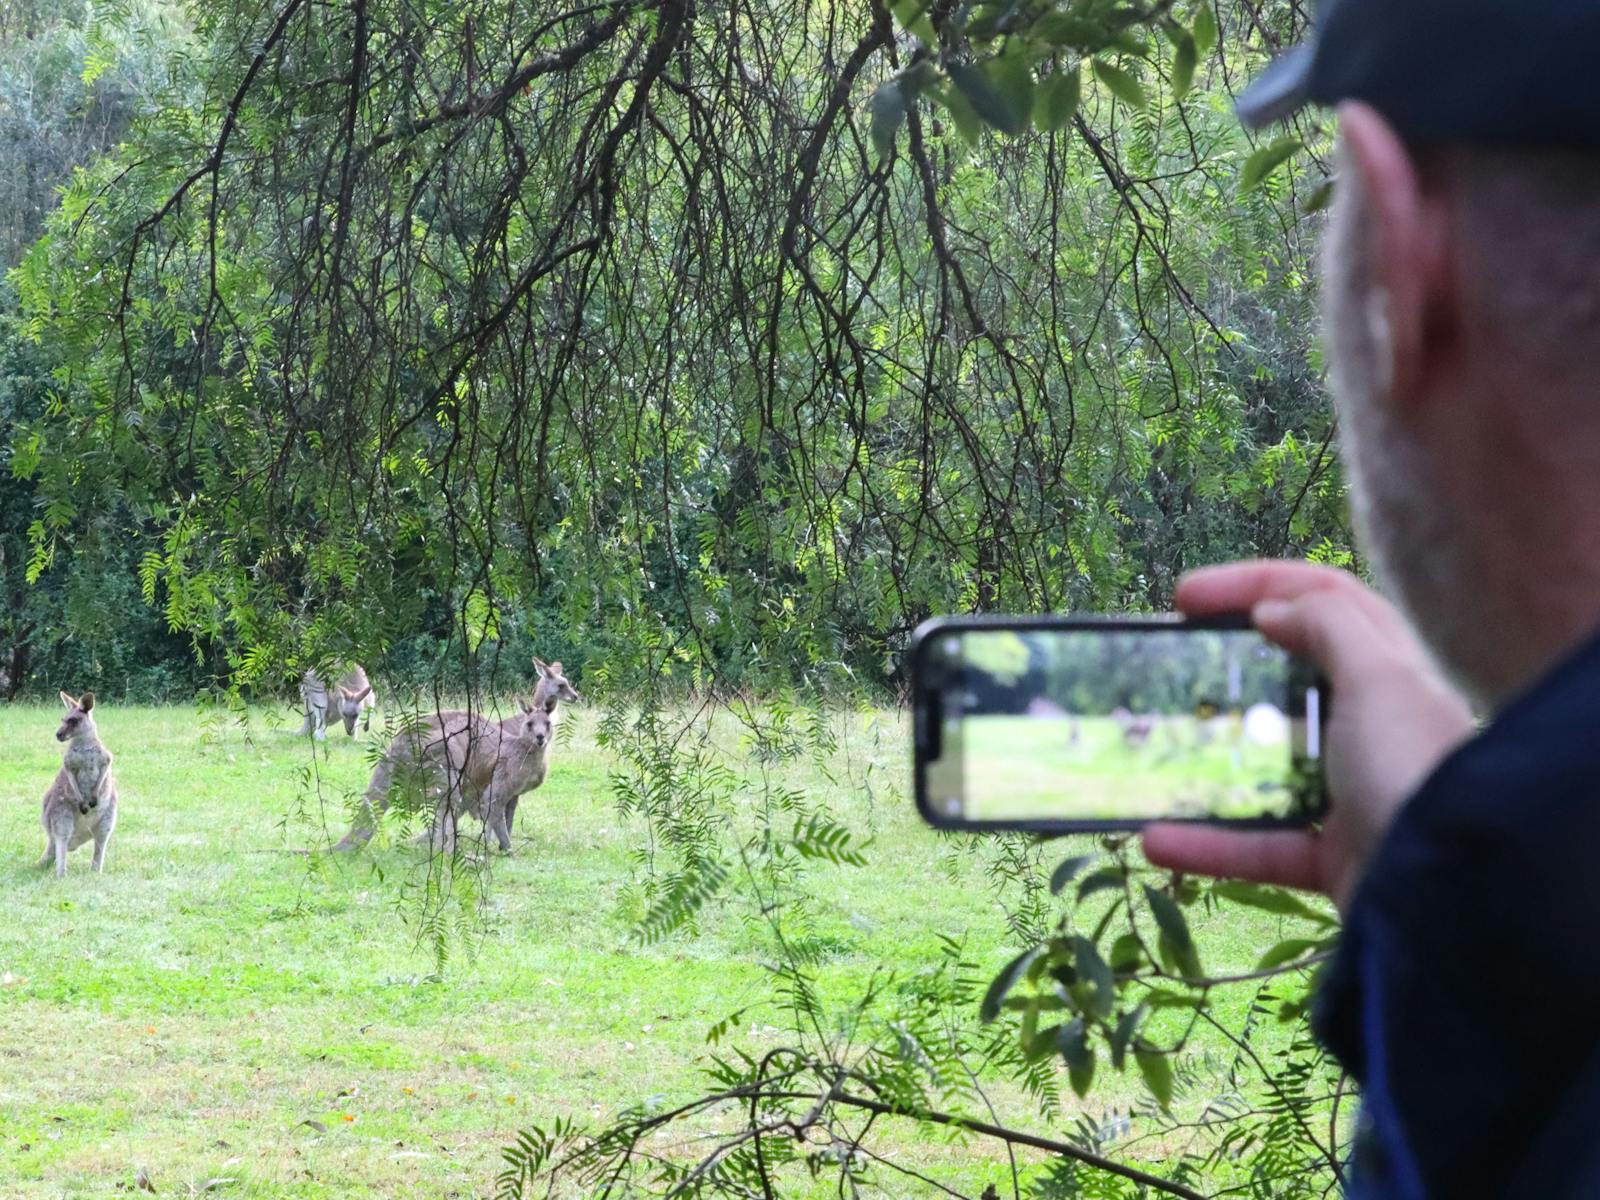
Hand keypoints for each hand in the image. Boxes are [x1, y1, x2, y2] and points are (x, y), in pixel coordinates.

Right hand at [1142, 561, 1474, 911]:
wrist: (1450, 897)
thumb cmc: (1415, 770)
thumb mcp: (1377, 679)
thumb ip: (1327, 626)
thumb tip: (1272, 609)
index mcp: (1392, 671)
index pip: (1324, 598)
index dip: (1255, 584)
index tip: (1185, 596)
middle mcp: (1374, 726)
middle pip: (1290, 676)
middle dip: (1224, 668)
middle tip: (1168, 663)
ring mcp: (1352, 794)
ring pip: (1265, 766)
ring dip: (1203, 764)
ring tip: (1151, 752)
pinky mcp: (1332, 857)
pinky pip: (1258, 845)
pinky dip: (1208, 844)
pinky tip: (1156, 840)